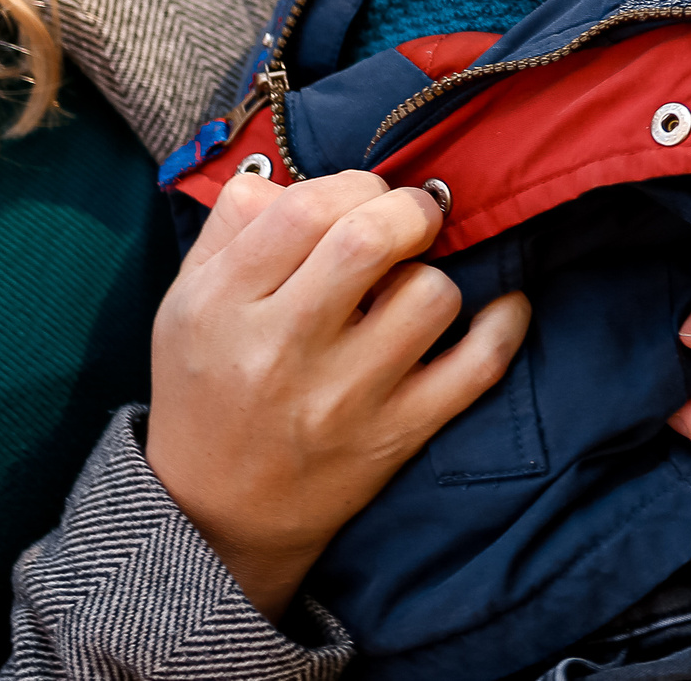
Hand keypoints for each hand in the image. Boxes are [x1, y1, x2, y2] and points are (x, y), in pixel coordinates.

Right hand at [146, 171, 530, 618]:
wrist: (216, 516)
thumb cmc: (209, 388)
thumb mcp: (186, 302)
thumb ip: (232, 225)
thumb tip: (294, 174)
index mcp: (223, 305)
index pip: (305, 209)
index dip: (352, 184)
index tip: (364, 198)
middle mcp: (282, 351)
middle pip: (369, 241)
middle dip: (407, 210)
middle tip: (411, 219)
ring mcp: (345, 399)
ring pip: (431, 295)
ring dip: (436, 275)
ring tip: (414, 287)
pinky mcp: (398, 435)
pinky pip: (480, 363)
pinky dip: (504, 321)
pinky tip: (497, 303)